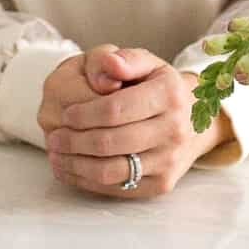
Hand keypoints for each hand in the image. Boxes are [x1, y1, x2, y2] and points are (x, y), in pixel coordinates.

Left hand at [40, 44, 228, 198]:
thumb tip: (109, 63)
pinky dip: (87, 182)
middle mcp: (173, 130)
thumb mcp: (148, 63)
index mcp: (169, 95)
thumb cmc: (160, 88)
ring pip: (111, 171)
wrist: (195, 121)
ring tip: (56, 155)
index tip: (65, 114)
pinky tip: (71, 169)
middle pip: (110, 143)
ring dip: (76, 165)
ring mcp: (169, 161)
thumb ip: (125, 59)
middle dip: (74, 141)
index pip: (115, 109)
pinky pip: (117, 189)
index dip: (84, 114)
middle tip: (53, 137)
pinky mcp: (161, 185)